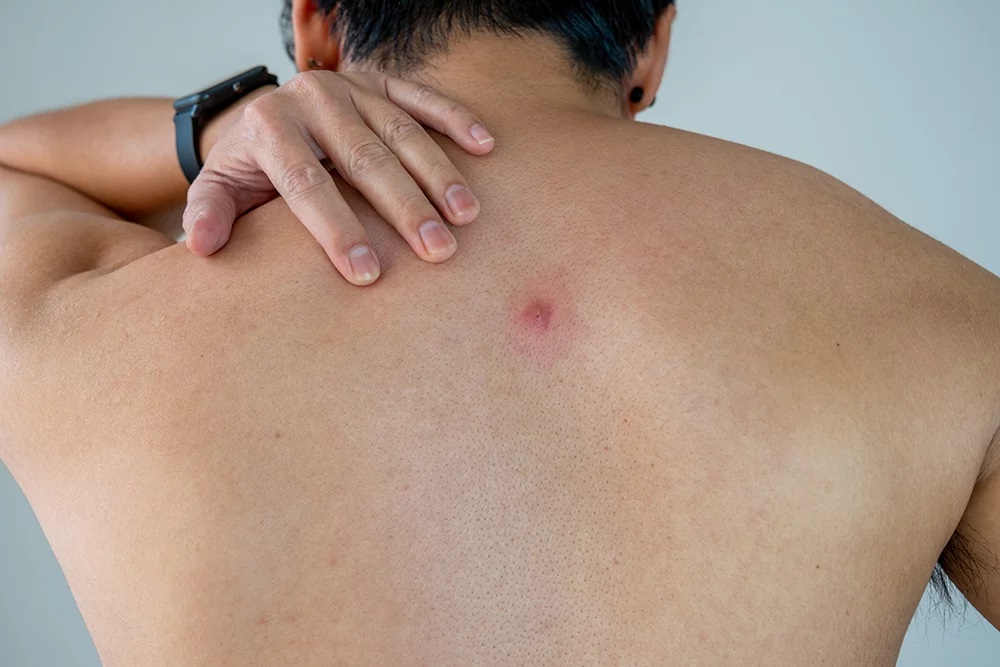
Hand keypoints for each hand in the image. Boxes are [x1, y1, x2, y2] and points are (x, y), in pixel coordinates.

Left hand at [181, 70, 495, 285]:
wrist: (265, 116)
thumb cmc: (250, 169)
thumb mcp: (220, 189)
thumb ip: (209, 214)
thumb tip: (201, 249)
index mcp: (268, 126)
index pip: (306, 183)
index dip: (336, 229)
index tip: (367, 272)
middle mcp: (310, 97)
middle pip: (363, 158)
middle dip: (403, 207)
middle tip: (437, 251)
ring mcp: (349, 85)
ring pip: (399, 130)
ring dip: (438, 173)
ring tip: (465, 215)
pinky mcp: (378, 80)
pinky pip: (421, 96)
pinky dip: (455, 119)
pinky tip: (485, 146)